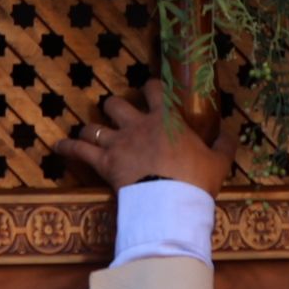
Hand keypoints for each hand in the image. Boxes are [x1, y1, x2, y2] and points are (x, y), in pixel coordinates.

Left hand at [55, 93, 239, 196]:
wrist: (171, 201)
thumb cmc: (196, 179)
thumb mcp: (218, 161)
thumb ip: (224, 144)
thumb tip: (231, 132)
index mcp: (165, 118)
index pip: (154, 90)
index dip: (150, 87)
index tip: (150, 89)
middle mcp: (138, 124)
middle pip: (117, 104)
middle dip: (114, 107)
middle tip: (117, 114)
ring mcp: (118, 142)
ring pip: (95, 125)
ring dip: (90, 128)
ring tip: (87, 131)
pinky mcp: (104, 162)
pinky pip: (79, 151)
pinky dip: (67, 148)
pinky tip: (57, 146)